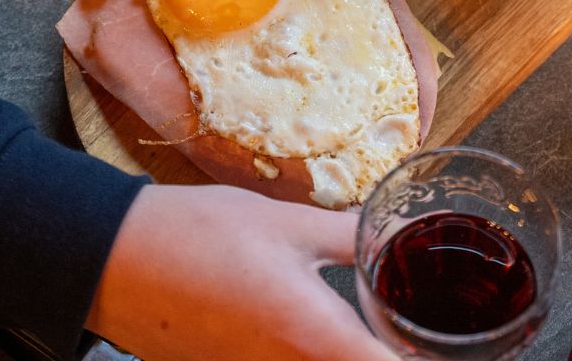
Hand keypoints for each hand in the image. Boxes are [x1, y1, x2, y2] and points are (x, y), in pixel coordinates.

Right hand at [87, 184, 396, 360]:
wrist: (116, 260)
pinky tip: (318, 333)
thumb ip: (352, 233)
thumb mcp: (289, 223)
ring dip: (348, 354)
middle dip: (386, 354)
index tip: (455, 352)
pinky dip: (311, 355)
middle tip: (415, 337)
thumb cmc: (204, 235)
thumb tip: (398, 228)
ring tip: (373, 333)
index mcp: (311, 335)